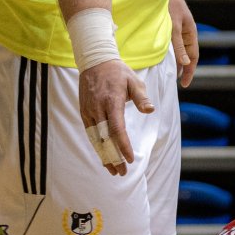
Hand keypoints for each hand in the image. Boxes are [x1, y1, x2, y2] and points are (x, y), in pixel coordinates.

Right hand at [79, 60, 152, 175]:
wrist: (94, 62)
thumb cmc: (118, 72)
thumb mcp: (134, 81)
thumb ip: (141, 97)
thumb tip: (150, 110)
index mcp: (111, 101)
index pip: (117, 129)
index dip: (122, 145)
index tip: (129, 159)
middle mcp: (98, 108)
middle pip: (105, 138)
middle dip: (113, 157)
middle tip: (121, 172)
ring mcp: (89, 111)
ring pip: (95, 139)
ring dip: (103, 155)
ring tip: (112, 170)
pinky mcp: (84, 112)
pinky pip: (90, 133)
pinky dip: (96, 146)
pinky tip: (103, 156)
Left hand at [169, 0, 198, 89]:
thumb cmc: (170, 7)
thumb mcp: (174, 28)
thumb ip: (178, 46)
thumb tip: (185, 63)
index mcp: (191, 34)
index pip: (193, 58)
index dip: (190, 71)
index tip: (184, 84)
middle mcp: (187, 34)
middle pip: (188, 56)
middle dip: (184, 69)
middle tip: (178, 82)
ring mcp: (180, 32)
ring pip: (181, 51)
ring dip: (178, 62)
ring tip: (171, 73)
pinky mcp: (172, 29)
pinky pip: (174, 45)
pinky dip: (171, 54)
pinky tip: (165, 58)